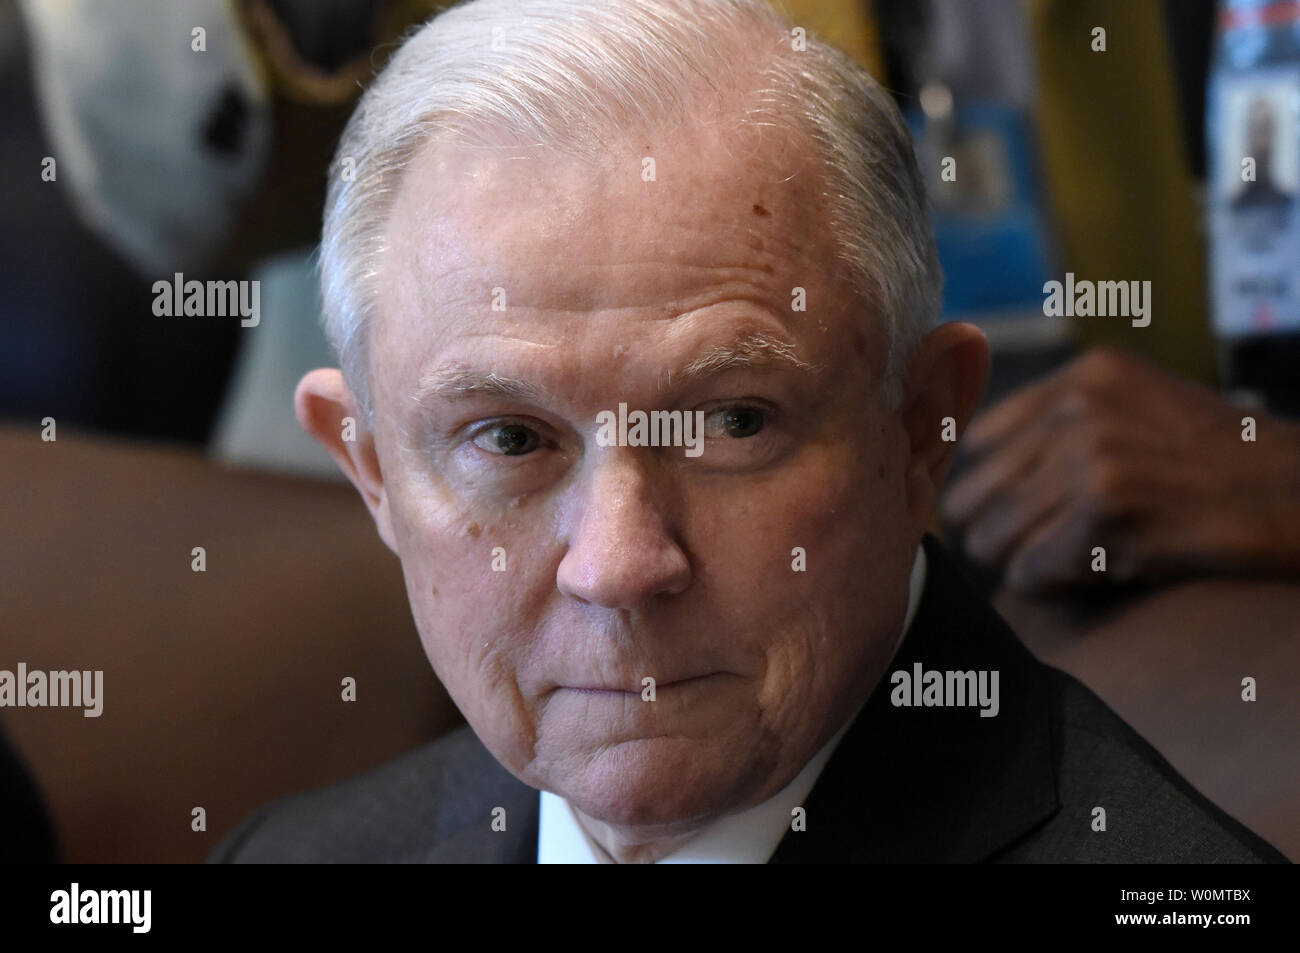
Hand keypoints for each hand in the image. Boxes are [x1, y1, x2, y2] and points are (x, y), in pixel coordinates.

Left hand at [942, 347, 1299, 593]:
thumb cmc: (1221, 466)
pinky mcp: (1108, 508)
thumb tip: (965, 456)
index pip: (977, 443)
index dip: (995, 490)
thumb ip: (1062, 420)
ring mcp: (1092, 454)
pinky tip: (1093, 576)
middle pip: (972, 495)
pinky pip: (1029, 570)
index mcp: (1083, 377)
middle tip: (1043, 548)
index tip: (1024, 512)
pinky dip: (1051, 586)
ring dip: (1025, 563)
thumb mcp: (1142, 408)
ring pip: (992, 538)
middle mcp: (1079, 407)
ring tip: (1076, 560)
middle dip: (1000, 533)